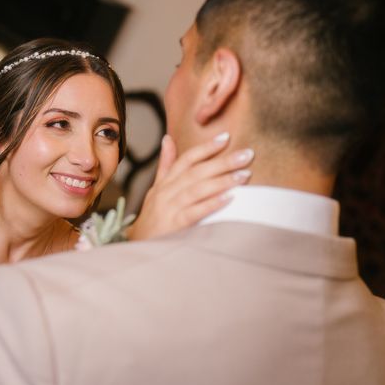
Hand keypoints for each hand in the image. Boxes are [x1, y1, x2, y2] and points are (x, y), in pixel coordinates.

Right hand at [128, 133, 252, 240]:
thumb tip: (168, 138)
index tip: (226, 138)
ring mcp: (168, 209)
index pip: (186, 159)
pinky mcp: (173, 226)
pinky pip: (194, 212)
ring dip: (222, 181)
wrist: (138, 247)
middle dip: (222, 162)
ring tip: (244, 175)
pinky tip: (230, 198)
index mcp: (165, 183)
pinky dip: (212, 203)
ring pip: (197, 189)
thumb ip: (166, 165)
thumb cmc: (152, 217)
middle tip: (247, 155)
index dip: (206, 148)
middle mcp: (166, 193)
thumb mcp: (156, 189)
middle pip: (196, 172)